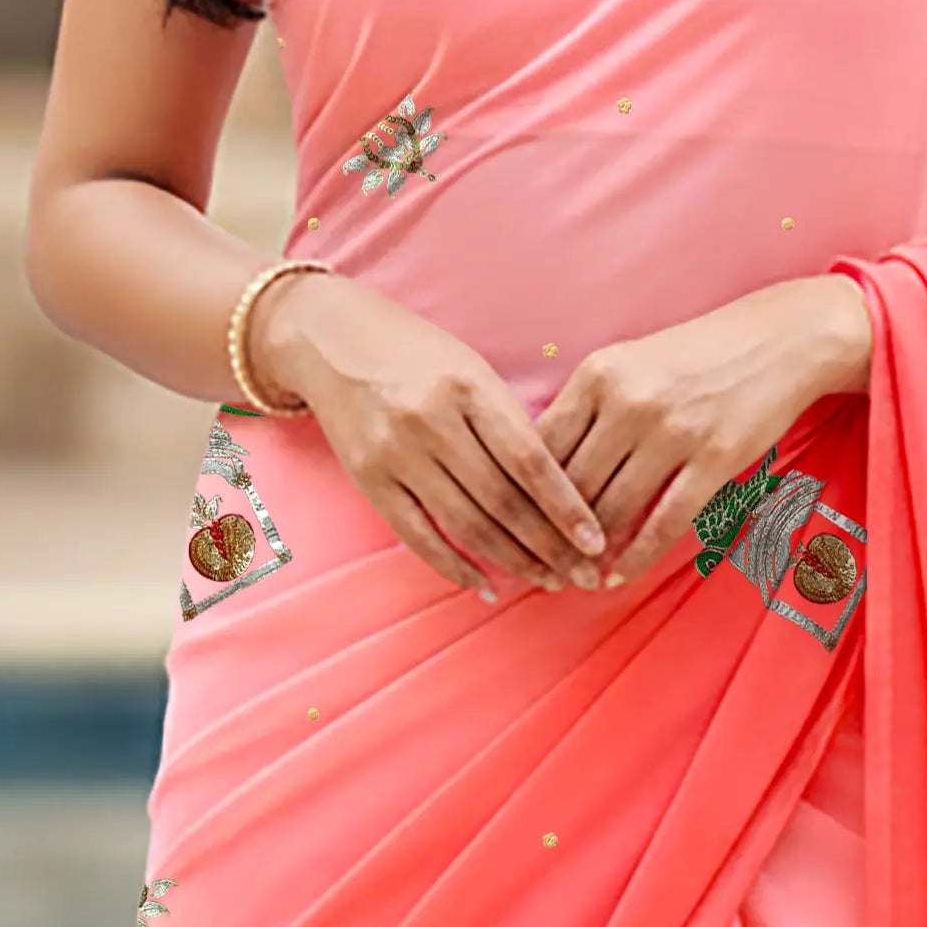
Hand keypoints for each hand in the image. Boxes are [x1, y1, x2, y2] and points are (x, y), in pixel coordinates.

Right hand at [253, 269, 612, 600]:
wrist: (329, 339)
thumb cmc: (417, 353)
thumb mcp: (471, 369)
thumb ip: (509, 422)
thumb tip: (559, 490)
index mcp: (469, 387)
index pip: (530, 461)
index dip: (567, 508)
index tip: (597, 542)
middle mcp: (432, 421)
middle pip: (503, 501)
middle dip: (550, 546)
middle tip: (583, 577)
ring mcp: (396, 453)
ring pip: (467, 524)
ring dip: (513, 561)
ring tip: (548, 580)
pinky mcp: (368, 480)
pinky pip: (419, 537)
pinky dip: (456, 568)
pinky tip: (488, 586)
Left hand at [540, 276, 872, 586]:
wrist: (781, 338)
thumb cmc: (696, 354)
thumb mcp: (628, 362)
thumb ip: (585, 407)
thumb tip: (539, 469)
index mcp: (598, 373)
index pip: (541, 447)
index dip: (523, 495)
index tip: (514, 526)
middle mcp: (629, 401)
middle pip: (571, 485)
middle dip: (550, 533)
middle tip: (539, 565)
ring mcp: (673, 431)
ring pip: (612, 509)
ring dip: (589, 552)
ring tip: (575, 576)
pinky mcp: (714, 459)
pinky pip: (664, 522)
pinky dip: (635, 556)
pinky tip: (617, 575)